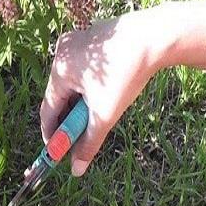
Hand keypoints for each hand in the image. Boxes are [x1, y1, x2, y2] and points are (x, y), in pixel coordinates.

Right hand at [40, 5, 175, 176]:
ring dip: (82, 103)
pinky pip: (85, 70)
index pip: (47, 111)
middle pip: (60, 97)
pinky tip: (108, 92)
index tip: (58, 153)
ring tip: (99, 115)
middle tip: (81, 138)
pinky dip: (91, 87)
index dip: (52, 135)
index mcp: (58, 71)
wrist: (157, 36)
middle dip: (70, 119)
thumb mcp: (105, 114)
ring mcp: (77, 42)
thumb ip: (88, 143)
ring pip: (74, 83)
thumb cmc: (126, 73)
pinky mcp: (93, 38)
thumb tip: (75, 169)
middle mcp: (62, 54)